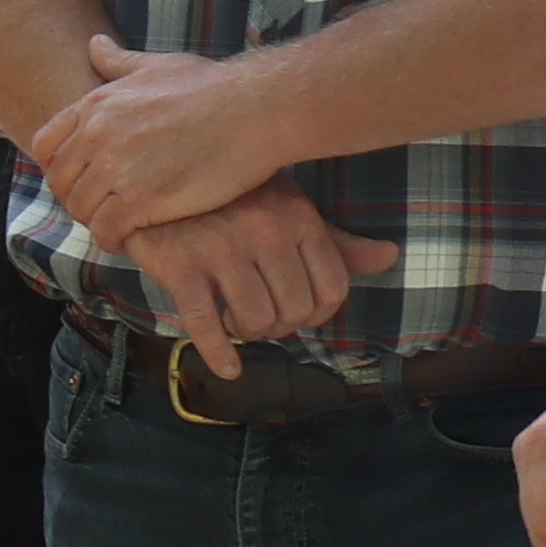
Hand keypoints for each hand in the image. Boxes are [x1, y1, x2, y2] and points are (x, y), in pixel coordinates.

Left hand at [30, 30, 298, 245]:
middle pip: (60, 182)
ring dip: (96, 222)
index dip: (59, 166)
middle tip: (102, 206)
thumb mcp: (158, 65)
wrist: (255, 110)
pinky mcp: (140, 200)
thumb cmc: (214, 87)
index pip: (45, 145)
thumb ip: (119, 62)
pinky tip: (132, 239)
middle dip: (76, 197)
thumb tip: (94, 44)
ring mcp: (115, 169)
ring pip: (80, 211)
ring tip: (120, 225)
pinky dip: (114, 240)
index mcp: (96, 105)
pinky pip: (107, 231)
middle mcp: (96, 136)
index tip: (82, 178)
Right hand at [115, 181, 399, 374]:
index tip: (296, 309)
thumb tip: (389, 257)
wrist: (157, 178)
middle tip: (262, 315)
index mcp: (298, 217)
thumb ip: (336, 242)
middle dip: (281, 326)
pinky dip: (218, 353)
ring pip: (256, 320)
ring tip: (235, 319)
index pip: (332, 289)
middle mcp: (265, 230)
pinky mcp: (180, 264)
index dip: (318, 313)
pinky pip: (203, 322)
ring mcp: (221, 248)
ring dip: (249, 332)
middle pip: (295, 311)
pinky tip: (226, 368)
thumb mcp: (289, 209)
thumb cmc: (232, 200)